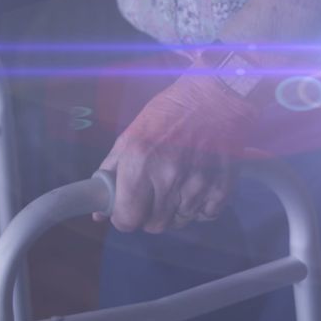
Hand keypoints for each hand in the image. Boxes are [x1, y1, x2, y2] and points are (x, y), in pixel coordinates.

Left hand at [95, 76, 259, 232]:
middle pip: (154, 225)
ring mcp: (198, 184)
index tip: (125, 210)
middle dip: (147, 217)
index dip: (123, 219)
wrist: (215, 95)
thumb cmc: (167, 113)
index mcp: (139, 163)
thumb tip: (98, 212)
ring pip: (180, 222)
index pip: (127, 218)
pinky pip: (206, 216)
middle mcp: (168, 177)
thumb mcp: (129, 136)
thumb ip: (111, 173)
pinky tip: (194, 190)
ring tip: (174, 189)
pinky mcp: (223, 186)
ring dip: (173, 212)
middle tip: (150, 199)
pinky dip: (199, 209)